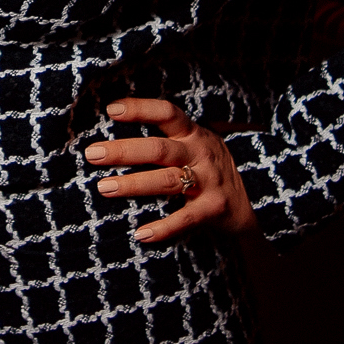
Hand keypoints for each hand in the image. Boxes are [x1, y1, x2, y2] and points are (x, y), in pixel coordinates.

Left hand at [85, 98, 257, 244]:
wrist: (251, 204)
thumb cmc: (206, 170)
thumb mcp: (193, 145)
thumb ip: (165, 138)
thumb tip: (112, 130)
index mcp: (193, 134)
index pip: (167, 113)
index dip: (140, 109)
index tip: (110, 109)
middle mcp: (201, 153)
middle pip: (159, 149)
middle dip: (123, 151)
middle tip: (92, 154)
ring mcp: (209, 181)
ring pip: (168, 181)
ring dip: (134, 184)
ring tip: (104, 188)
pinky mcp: (214, 209)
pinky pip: (186, 219)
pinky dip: (164, 228)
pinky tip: (140, 234)